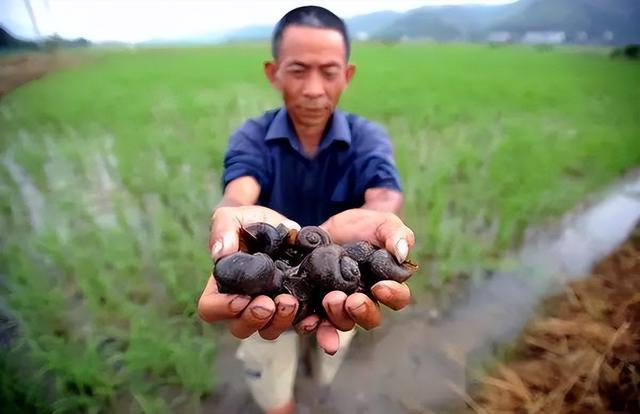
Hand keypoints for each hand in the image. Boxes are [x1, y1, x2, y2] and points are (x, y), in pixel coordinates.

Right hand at [198, 206, 300, 340]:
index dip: (223, 309)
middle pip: (240, 327)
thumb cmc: (248, 222)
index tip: (242, 298)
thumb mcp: (233, 217)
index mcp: (222, 286)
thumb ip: (223, 229)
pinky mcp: (293, 305)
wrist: (281, 225)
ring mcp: (269, 308)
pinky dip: (305, 323)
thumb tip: (220, 253)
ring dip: (279, 322)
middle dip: (254, 319)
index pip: (210, 309)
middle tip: (270, 303)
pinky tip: (312, 315)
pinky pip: (298, 324)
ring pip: (268, 330)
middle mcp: (243, 303)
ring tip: (290, 301)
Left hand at [295, 209, 415, 354]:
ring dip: (338, 317)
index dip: (392, 296)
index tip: (380, 286)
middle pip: (370, 318)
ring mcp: (341, 304)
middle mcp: (365, 300)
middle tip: (353, 300)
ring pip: (344, 322)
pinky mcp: (317, 302)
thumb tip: (402, 252)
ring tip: (330, 299)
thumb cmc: (366, 226)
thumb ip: (396, 234)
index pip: (398, 297)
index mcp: (387, 285)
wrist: (333, 226)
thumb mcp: (383, 223)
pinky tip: (308, 321)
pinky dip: (312, 325)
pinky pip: (316, 321)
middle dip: (362, 312)